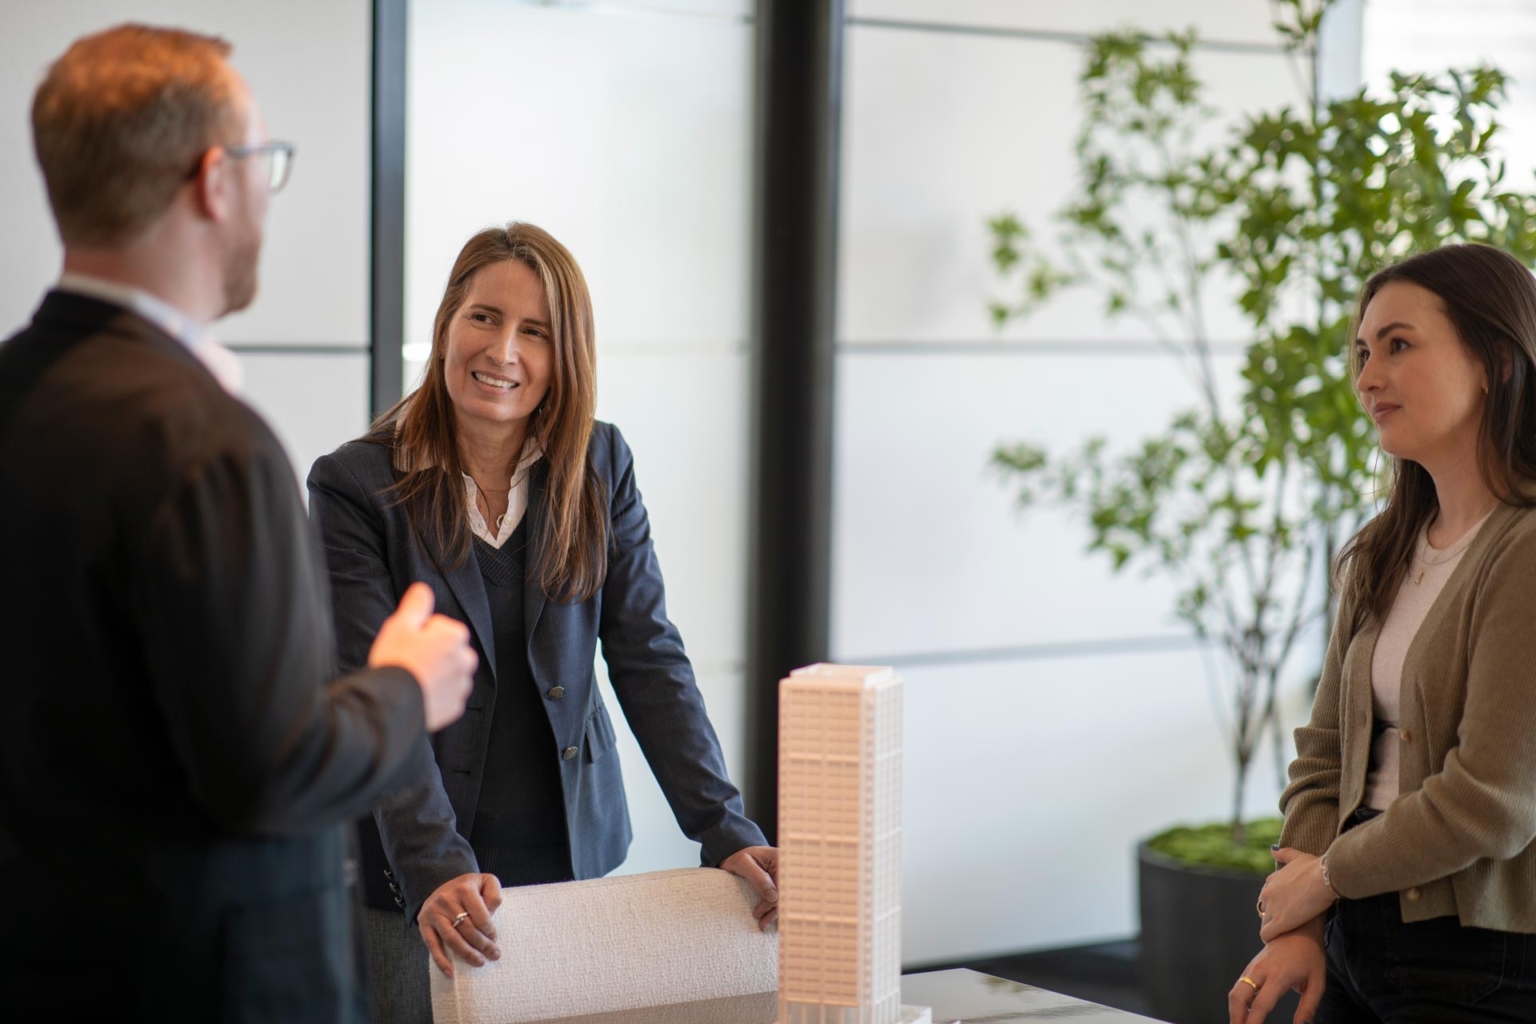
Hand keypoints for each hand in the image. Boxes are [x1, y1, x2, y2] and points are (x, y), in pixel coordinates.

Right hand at [369, 582, 476, 730]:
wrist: (392, 704)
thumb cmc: (396, 661)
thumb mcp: (401, 625)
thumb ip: (416, 604)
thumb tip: (423, 589)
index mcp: (455, 636)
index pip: (438, 626)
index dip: (419, 634)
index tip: (407, 644)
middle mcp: (466, 659)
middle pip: (446, 649)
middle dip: (431, 652)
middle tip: (408, 661)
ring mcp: (462, 684)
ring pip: (447, 672)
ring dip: (434, 673)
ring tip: (412, 679)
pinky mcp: (456, 705)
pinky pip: (446, 694)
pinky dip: (435, 694)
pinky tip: (418, 694)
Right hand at [418, 872, 502, 977]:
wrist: (442, 883)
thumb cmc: (468, 886)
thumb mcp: (485, 882)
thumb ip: (493, 895)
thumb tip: (491, 916)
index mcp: (464, 889)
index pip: (481, 917)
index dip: (490, 931)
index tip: (495, 939)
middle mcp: (446, 900)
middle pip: (468, 929)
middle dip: (483, 945)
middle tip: (494, 955)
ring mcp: (434, 913)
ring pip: (452, 939)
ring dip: (467, 954)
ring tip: (480, 962)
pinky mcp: (423, 924)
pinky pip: (432, 946)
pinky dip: (441, 961)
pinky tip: (451, 973)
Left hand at [720, 846, 778, 929]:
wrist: (735, 854)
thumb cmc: (738, 856)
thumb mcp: (743, 863)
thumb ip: (757, 877)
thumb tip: (773, 897)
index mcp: (781, 859)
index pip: (784, 884)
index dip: (774, 900)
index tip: (759, 912)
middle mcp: (787, 869)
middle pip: (786, 894)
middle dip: (774, 911)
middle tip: (760, 923)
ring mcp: (785, 877)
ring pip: (785, 899)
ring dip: (775, 914)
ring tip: (762, 925)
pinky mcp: (781, 884)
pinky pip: (782, 900)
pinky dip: (776, 911)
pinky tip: (770, 921)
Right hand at [1228, 916, 1325, 1023]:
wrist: (1297, 929)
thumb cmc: (1309, 957)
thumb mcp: (1317, 984)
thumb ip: (1308, 1008)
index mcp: (1278, 977)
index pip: (1260, 1005)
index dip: (1254, 1023)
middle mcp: (1260, 971)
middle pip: (1238, 997)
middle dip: (1235, 1018)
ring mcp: (1252, 968)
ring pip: (1235, 992)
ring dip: (1234, 1012)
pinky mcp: (1250, 968)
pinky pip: (1239, 987)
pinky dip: (1237, 1003)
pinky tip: (1242, 1015)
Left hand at [1259, 849, 1336, 941]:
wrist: (1323, 878)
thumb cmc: (1316, 867)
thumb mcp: (1298, 857)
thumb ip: (1284, 854)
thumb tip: (1272, 849)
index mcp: (1272, 881)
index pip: (1268, 896)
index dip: (1278, 904)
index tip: (1289, 910)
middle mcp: (1267, 894)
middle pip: (1264, 910)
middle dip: (1274, 918)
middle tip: (1289, 926)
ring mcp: (1271, 908)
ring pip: (1264, 923)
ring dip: (1273, 930)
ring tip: (1285, 937)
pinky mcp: (1278, 922)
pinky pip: (1266, 934)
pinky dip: (1271, 939)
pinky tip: (1280, 942)